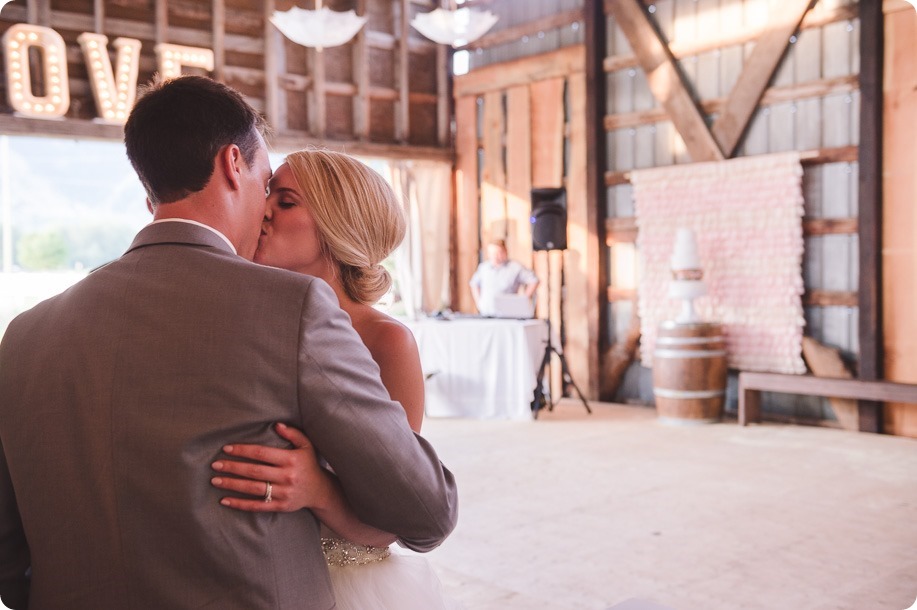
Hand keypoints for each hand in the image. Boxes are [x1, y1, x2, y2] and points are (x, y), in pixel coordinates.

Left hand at [211, 423, 332, 512]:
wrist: (320, 490)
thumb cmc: (309, 465)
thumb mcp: (306, 446)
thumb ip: (293, 434)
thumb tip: (276, 424)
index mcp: (291, 459)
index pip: (262, 453)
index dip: (243, 450)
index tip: (227, 449)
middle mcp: (287, 476)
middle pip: (254, 471)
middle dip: (232, 467)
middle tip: (215, 465)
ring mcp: (283, 493)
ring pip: (253, 488)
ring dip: (232, 484)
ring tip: (215, 480)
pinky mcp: (280, 506)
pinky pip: (257, 505)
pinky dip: (239, 504)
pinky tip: (224, 500)